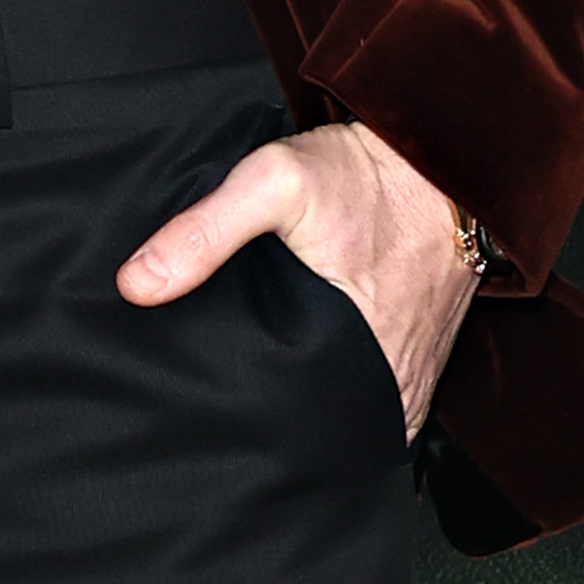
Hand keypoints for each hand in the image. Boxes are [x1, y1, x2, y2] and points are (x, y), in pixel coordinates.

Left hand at [117, 118, 478, 436]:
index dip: (247, 421)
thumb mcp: (275, 183)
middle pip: (322, 429)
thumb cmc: (365, 171)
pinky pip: (384, 402)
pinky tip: (313, 395)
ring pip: (354, 421)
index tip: (205, 415)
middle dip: (278, 429)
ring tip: (262, 415)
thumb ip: (205, 232)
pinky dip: (351, 403)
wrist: (446, 154)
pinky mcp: (426, 357)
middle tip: (223, 415)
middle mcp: (393, 377)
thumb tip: (137, 285)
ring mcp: (416, 372)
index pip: (291, 422)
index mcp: (359, 355)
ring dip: (317, 420)